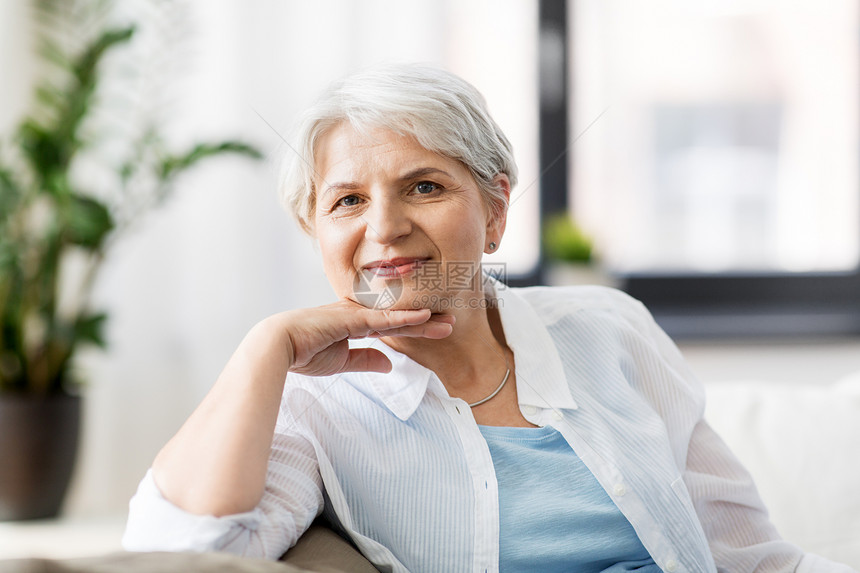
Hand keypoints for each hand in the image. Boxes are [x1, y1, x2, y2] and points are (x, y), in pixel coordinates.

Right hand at [278, 300, 453, 377]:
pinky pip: (384, 319)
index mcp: (353, 322)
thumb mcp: (341, 361)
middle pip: (399, 317)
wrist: (276, 347)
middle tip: (451, 321)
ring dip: (423, 320)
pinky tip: (425, 317)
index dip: (413, 325)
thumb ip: (365, 360)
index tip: (434, 328)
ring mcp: (355, 314)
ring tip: (448, 322)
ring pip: (396, 317)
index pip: (390, 325)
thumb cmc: (302, 352)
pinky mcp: (351, 319)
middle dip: (425, 320)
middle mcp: (357, 313)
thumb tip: (389, 364)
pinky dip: (405, 318)